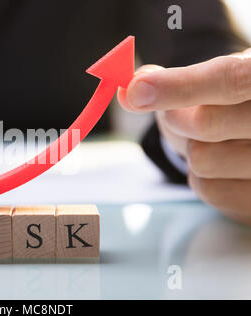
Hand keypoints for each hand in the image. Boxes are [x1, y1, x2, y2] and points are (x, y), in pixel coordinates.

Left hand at [117, 48, 250, 223]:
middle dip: (177, 119)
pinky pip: (208, 190)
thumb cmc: (232, 101)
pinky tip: (221, 164)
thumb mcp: (210, 77)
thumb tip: (131, 89)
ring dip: (190, 150)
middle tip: (181, 115)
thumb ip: (169, 78)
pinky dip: (200, 177)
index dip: (179, 85)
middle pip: (207, 124)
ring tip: (214, 140)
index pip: (231, 79)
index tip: (137, 91)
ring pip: (202, 160)